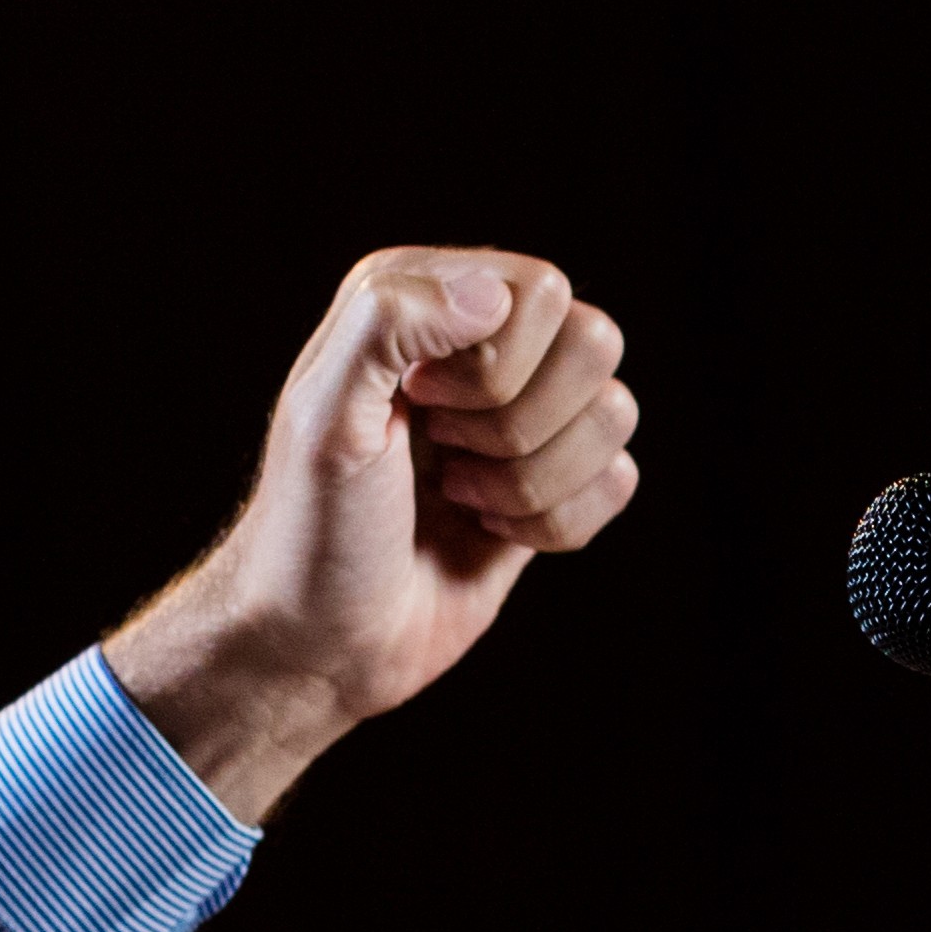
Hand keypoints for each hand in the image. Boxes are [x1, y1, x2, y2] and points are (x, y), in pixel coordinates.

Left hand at [103, 248, 641, 820]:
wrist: (322, 640)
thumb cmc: (310, 527)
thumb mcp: (324, 414)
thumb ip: (389, 322)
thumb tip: (492, 295)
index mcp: (426, 295)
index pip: (542, 291)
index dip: (497, 362)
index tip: (419, 406)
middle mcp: (485, 343)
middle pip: (595, 343)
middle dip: (520, 423)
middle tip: (443, 454)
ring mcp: (527, 415)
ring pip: (616, 414)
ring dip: (531, 479)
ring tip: (457, 496)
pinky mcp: (556, 484)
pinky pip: (619, 480)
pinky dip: (552, 524)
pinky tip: (489, 530)